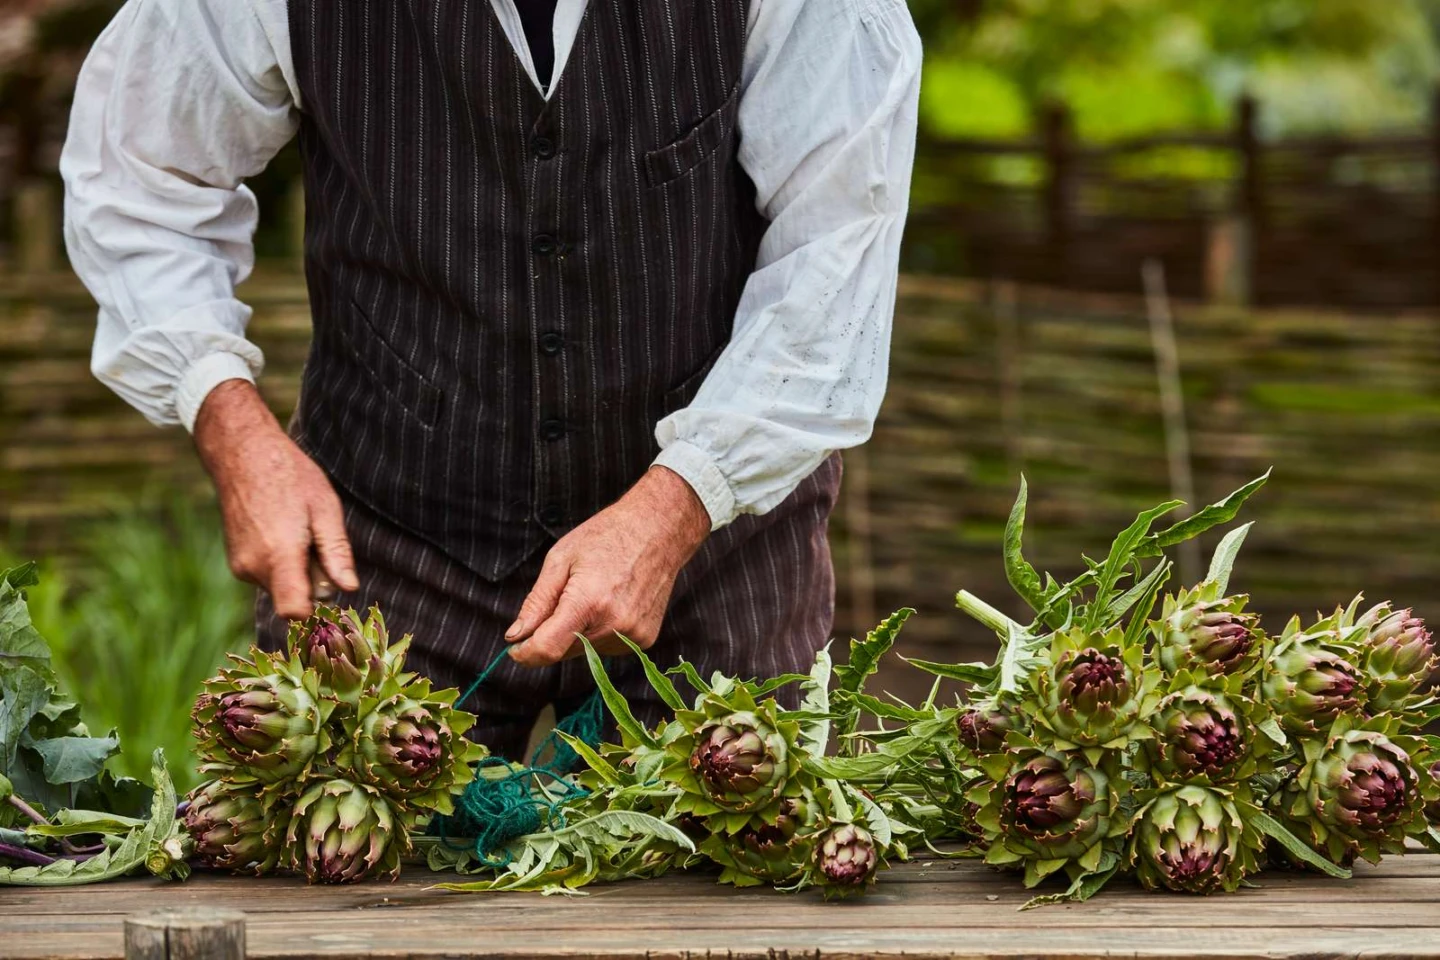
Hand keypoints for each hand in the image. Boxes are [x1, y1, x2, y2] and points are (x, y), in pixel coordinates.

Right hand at [194, 379, 358, 619]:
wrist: (242, 454)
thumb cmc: (290, 476)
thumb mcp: (324, 509)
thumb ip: (336, 553)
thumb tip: (349, 588)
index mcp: (279, 556)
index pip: (295, 612)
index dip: (317, 609)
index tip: (331, 587)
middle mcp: (254, 567)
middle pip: (294, 599)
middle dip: (312, 581)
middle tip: (317, 541)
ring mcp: (241, 566)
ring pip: (282, 587)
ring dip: (297, 570)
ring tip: (298, 530)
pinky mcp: (236, 562)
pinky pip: (268, 575)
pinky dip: (282, 563)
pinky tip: (283, 530)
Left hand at [506, 466, 711, 665]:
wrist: (659, 530)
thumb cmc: (606, 537)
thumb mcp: (561, 559)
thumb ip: (537, 602)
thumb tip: (515, 636)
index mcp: (588, 601)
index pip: (548, 648)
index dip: (526, 654)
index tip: (516, 649)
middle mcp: (614, 624)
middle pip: (565, 651)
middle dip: (553, 634)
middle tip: (565, 597)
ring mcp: (633, 634)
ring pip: (586, 651)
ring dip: (579, 633)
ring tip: (596, 594)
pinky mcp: (645, 639)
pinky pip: (608, 647)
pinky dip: (601, 632)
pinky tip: (612, 602)